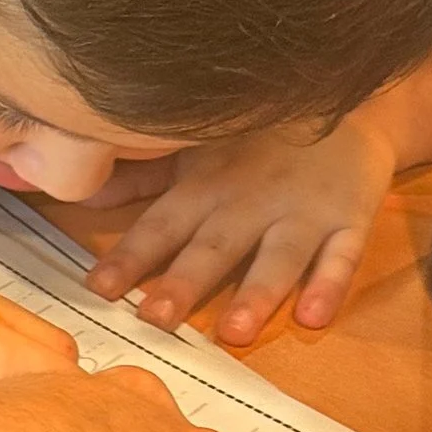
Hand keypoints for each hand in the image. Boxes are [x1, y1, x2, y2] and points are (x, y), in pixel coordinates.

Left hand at [86, 112, 401, 346]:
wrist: (347, 98)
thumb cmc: (257, 135)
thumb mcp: (195, 147)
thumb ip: (142, 178)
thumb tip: (82, 196)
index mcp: (205, 185)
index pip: (160, 226)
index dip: (130, 257)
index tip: (98, 288)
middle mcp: (249, 200)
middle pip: (214, 247)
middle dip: (184, 282)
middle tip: (155, 318)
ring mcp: (302, 210)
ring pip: (278, 256)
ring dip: (256, 293)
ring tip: (234, 333)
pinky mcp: (350, 217)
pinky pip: (343, 254)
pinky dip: (331, 285)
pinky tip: (315, 317)